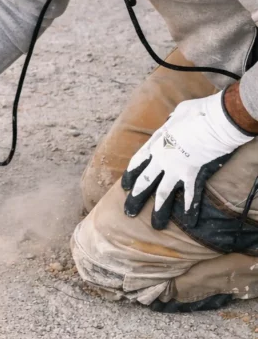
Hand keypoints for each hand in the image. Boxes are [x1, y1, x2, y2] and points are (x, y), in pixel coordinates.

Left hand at [121, 91, 252, 229]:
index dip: (131, 174)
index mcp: (156, 143)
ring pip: (163, 193)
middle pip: (145, 181)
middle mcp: (162, 159)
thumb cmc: (196, 113)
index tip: (125, 185)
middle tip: (129, 211)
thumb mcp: (178, 113)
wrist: (213, 121)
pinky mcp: (193, 174)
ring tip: (156, 225)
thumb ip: (173, 120)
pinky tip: (190, 220)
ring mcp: (177, 169)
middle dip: (136, 198)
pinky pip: (191, 194)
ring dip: (159, 210)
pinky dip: (191, 207)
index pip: (138, 161)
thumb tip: (174, 119)